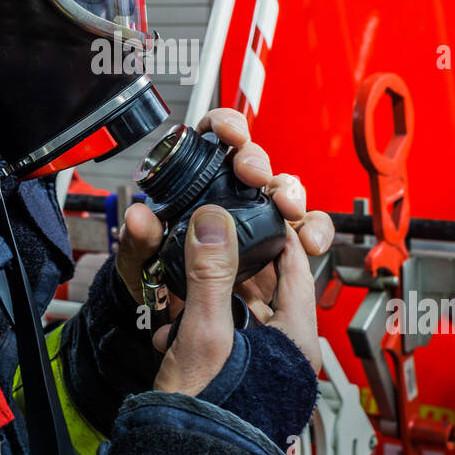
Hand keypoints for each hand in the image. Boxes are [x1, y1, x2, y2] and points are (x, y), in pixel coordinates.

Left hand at [115, 108, 334, 317]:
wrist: (174, 327)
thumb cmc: (153, 283)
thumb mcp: (140, 264)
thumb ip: (139, 241)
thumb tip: (140, 216)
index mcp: (195, 185)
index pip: (213, 140)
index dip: (226, 126)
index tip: (230, 135)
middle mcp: (229, 197)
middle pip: (253, 161)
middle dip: (258, 162)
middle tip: (253, 176)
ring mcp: (256, 221)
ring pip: (283, 191)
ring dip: (291, 193)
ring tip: (288, 210)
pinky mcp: (278, 249)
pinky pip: (305, 231)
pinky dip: (314, 231)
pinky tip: (310, 243)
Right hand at [152, 203, 321, 393]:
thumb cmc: (214, 417)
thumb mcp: (207, 334)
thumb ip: (210, 274)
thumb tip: (214, 224)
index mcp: (295, 336)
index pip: (296, 265)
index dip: (276, 231)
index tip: (256, 208)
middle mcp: (284, 349)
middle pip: (261, 283)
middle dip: (226, 262)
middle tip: (204, 240)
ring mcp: (260, 362)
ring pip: (234, 307)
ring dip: (202, 296)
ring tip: (177, 291)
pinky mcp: (235, 373)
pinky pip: (219, 333)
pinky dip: (194, 325)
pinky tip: (169, 332)